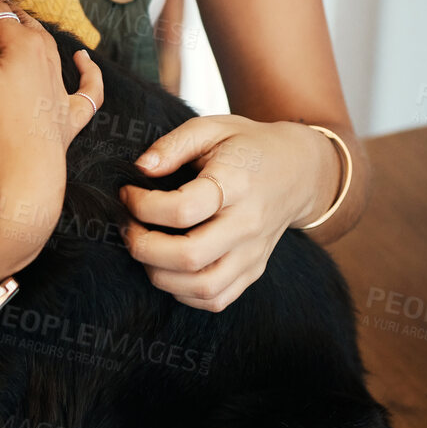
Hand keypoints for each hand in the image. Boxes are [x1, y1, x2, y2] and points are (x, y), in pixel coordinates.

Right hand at [0, 0, 102, 277]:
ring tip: (18, 17)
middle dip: (2, 11)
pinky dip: (88, 71)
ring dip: (35, 31)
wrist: (21, 188)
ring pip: (51, 49)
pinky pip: (87, 91)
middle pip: (23, 25)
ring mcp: (58, 94)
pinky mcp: (68, 123)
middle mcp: (46, 65)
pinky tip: (83, 58)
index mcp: (22, 47)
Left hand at [118, 115, 341, 311]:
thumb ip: (173, 145)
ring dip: (160, 276)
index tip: (127, 193)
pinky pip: (216, 299)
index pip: (183, 209)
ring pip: (203, 287)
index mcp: (237, 184)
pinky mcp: (254, 270)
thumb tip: (140, 168)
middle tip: (128, 228)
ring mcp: (254, 253)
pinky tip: (169, 269)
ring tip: (145, 251)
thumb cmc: (248, 145)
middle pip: (190, 257)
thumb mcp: (212, 127)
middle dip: (144, 248)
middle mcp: (248, 224)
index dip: (143, 206)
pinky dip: (183, 293)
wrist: (299, 170)